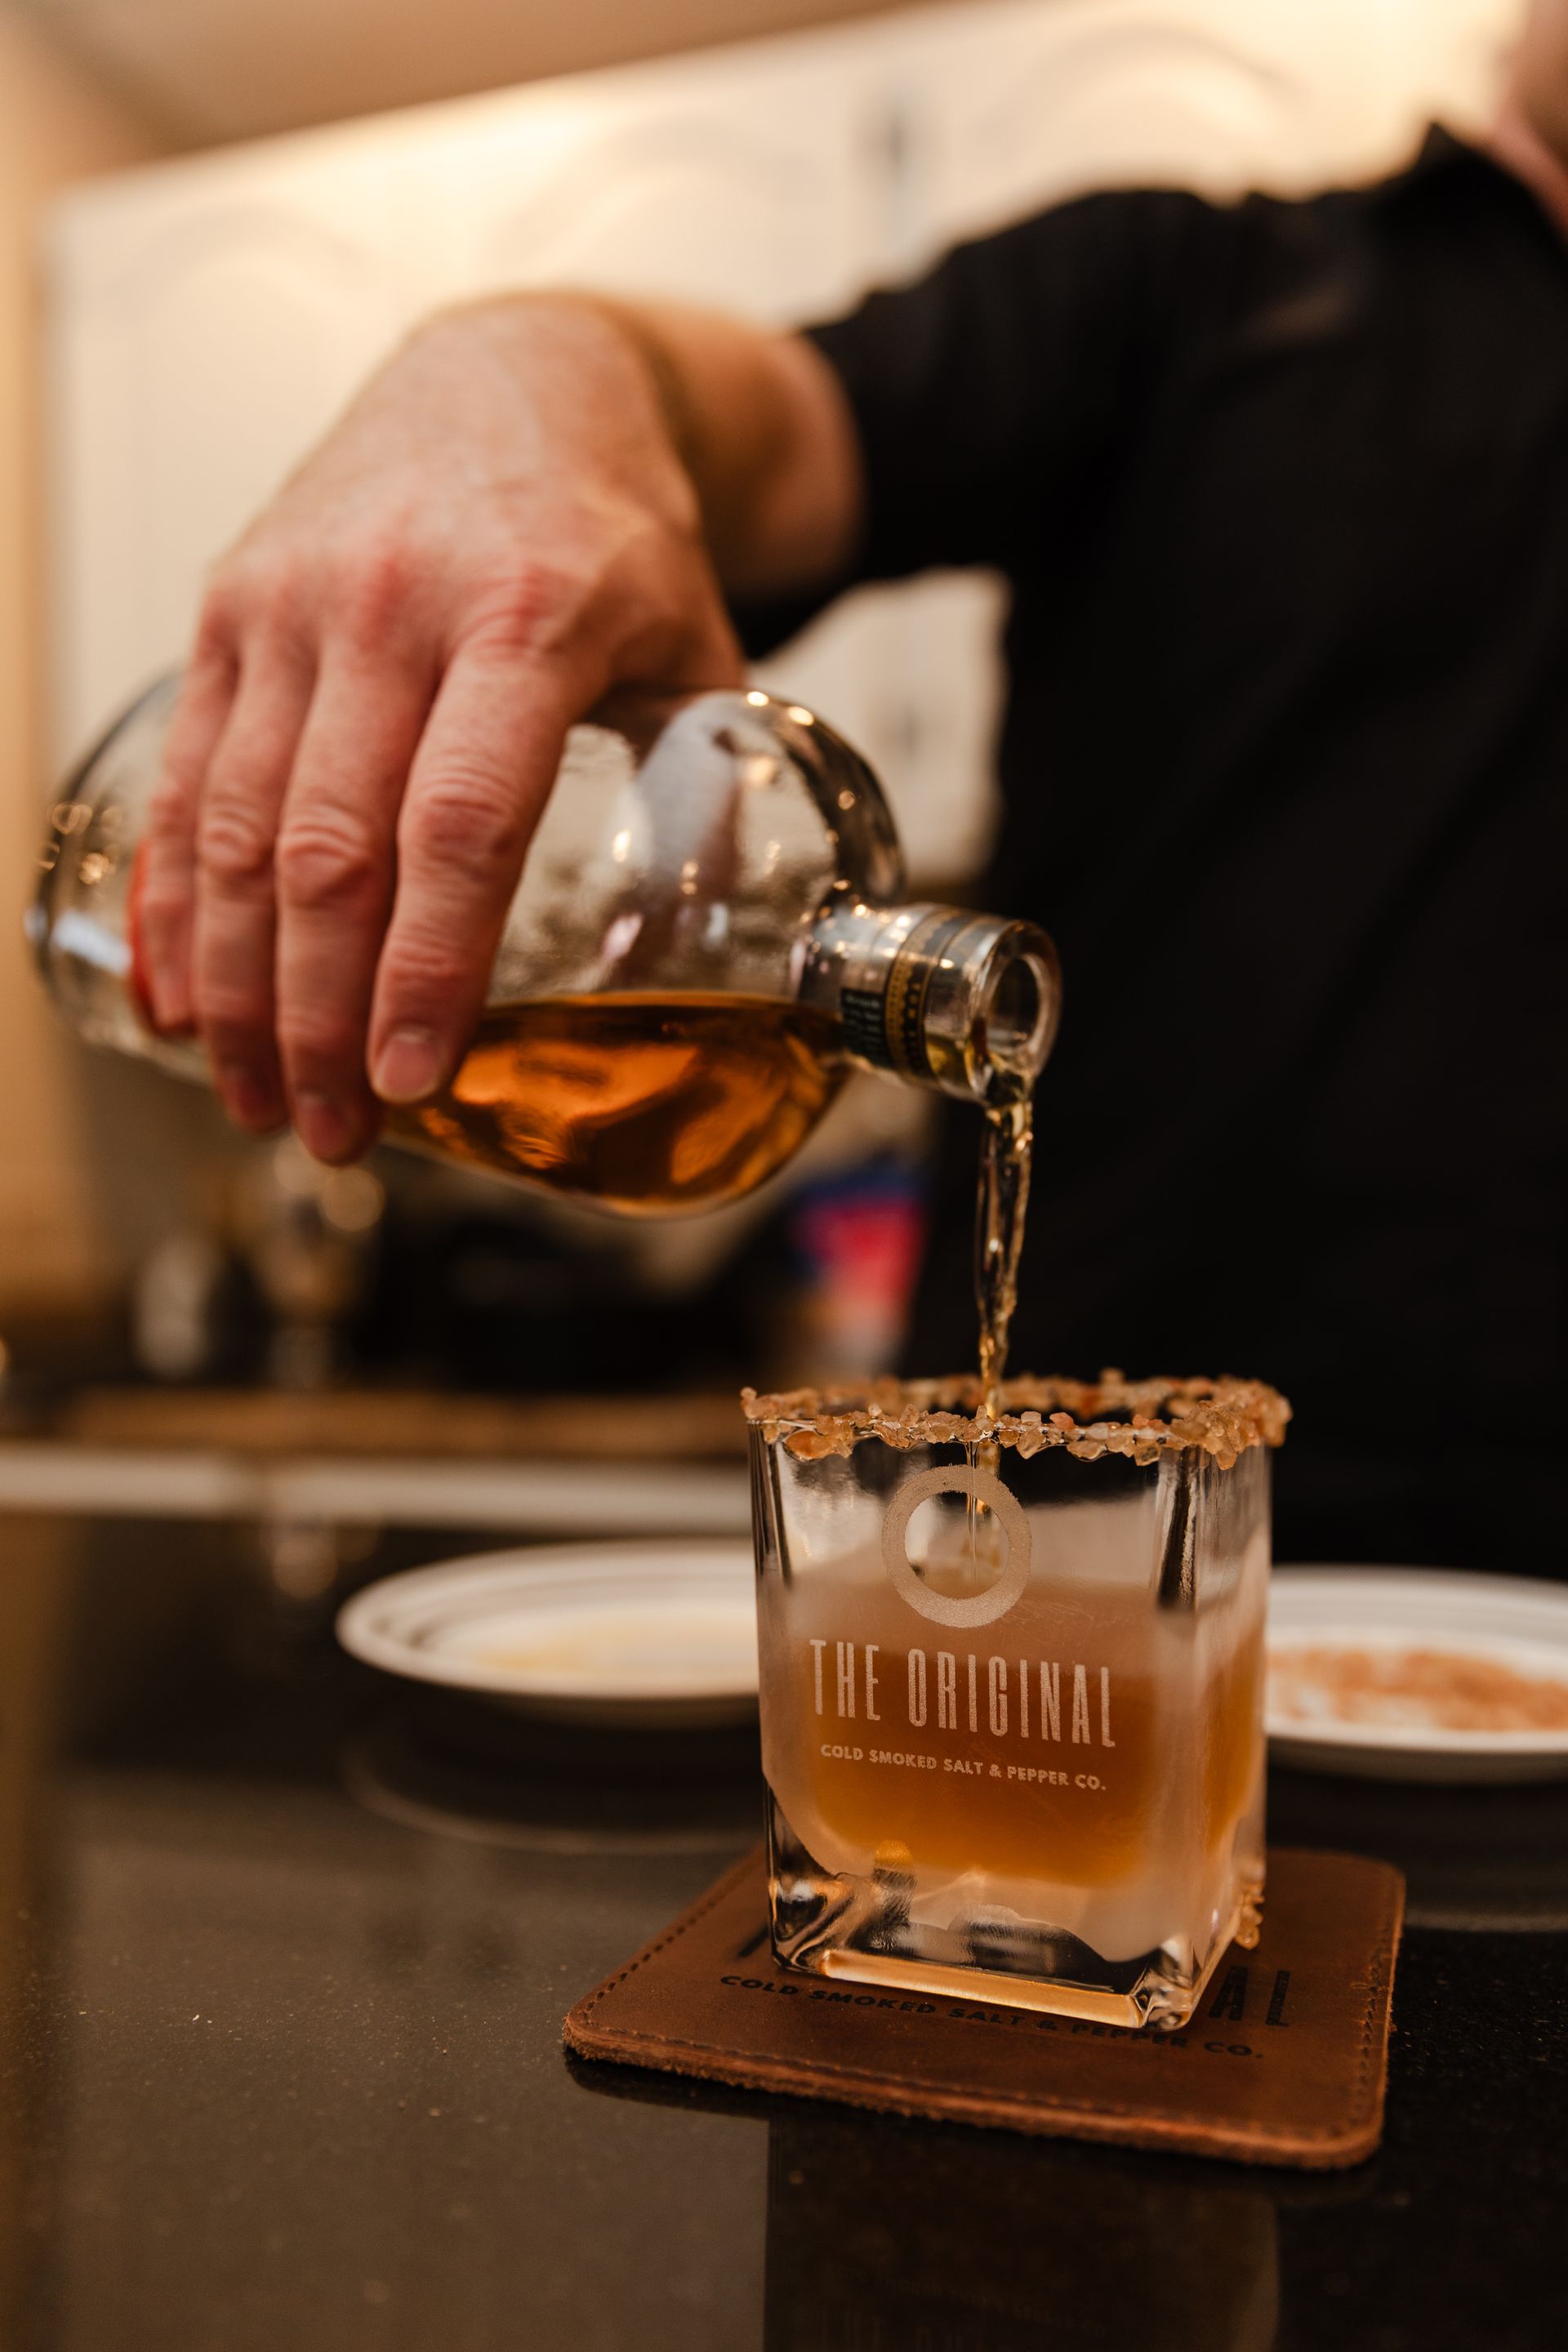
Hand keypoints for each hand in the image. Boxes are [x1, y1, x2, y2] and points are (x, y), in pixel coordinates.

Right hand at [135, 297, 743, 1162]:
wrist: (512, 372)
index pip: (460, 824)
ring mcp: (292, 604)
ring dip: (235, 988)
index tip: (411, 1080)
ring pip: (235, 829)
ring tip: (256, 1098)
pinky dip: (173, 900)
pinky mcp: (229, 606)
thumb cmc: (610, 528)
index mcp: (527, 617)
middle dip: (318, 1018)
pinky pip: (183, 777)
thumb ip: (714, 783)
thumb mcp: (693, 639)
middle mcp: (391, 606)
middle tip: (330, 1135)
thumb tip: (752, 953)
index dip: (427, 967)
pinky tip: (178, 996)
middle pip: (328, 852)